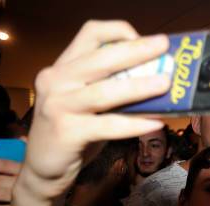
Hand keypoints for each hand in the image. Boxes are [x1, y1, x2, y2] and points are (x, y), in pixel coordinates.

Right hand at [18, 20, 169, 200]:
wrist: (44, 168)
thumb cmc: (74, 131)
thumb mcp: (88, 103)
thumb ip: (112, 88)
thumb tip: (157, 80)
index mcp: (63, 67)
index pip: (90, 33)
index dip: (119, 32)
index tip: (146, 41)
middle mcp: (56, 80)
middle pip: (101, 58)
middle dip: (136, 51)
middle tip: (163, 47)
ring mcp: (58, 105)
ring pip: (105, 91)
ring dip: (139, 86)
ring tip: (165, 84)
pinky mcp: (67, 132)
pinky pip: (108, 126)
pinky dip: (135, 124)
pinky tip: (156, 123)